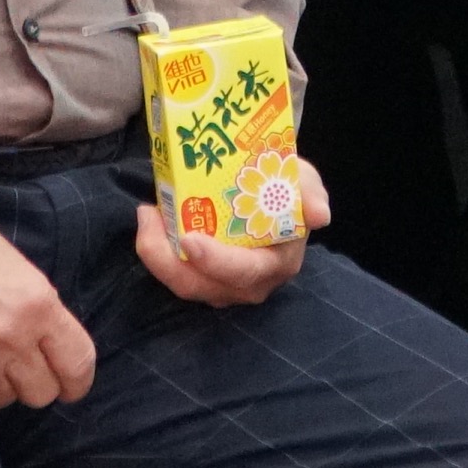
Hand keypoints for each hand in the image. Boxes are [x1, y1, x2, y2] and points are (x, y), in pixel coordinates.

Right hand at [0, 186, 100, 419]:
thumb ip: (40, 307)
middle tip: (18, 359)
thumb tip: (55, 344)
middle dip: (35, 380)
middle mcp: (7, 338)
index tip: (71, 384)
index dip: (76, 380)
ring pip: (5, 401)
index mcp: (35, 304)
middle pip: (42, 393)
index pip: (77, 365)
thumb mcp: (13, 264)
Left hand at [135, 156, 330, 308]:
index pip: (244, 273)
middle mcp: (249, 283)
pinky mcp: (202, 278)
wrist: (273, 197)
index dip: (216, 261)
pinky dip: (158, 251)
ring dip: (156, 253)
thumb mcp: (302, 181)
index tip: (190, 240)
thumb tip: (320, 215)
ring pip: (183, 283)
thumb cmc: (286, 190)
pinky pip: (175, 273)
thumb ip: (310, 193)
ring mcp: (222, 285)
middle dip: (167, 259)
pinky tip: (152, 219)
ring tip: (147, 214)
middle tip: (150, 216)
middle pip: (201, 286)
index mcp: (276, 263)